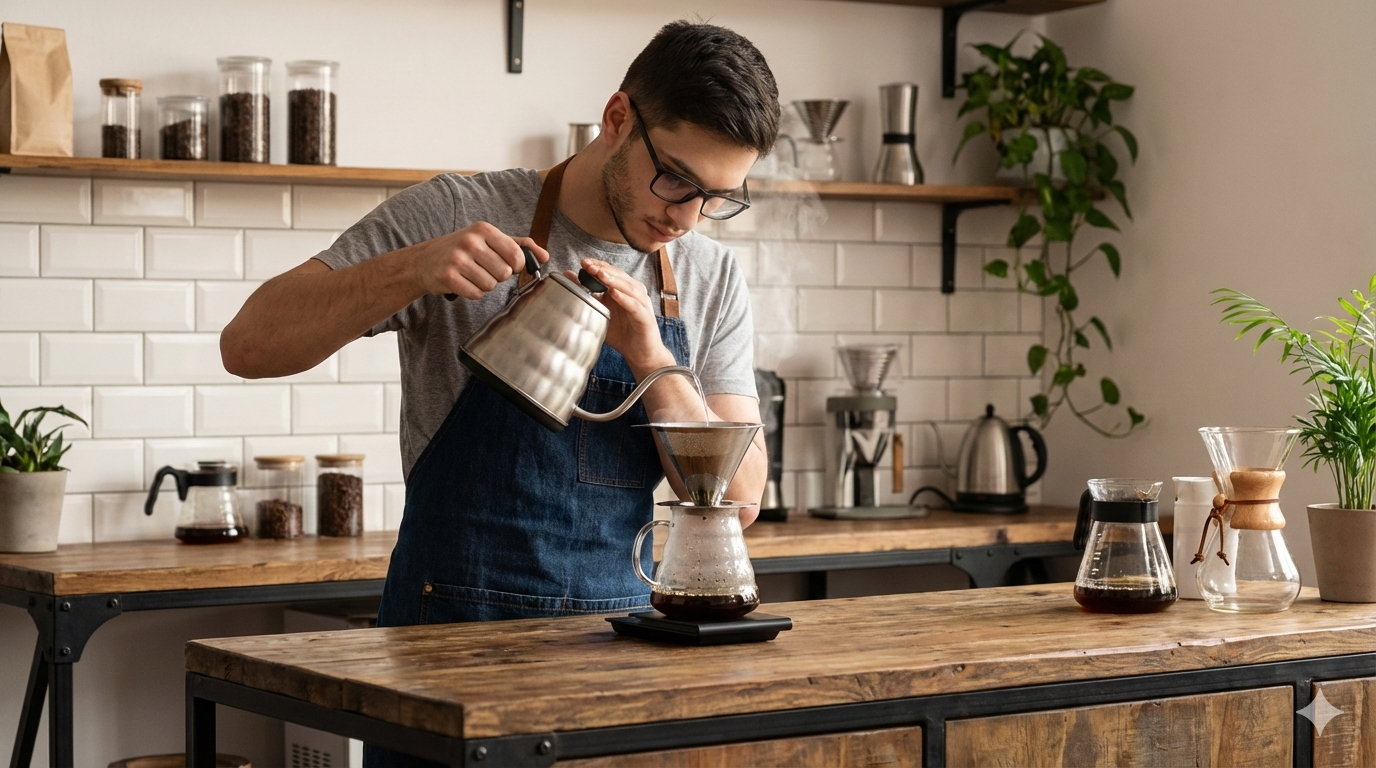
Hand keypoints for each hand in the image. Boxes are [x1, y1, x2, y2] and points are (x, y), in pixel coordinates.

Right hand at [411, 222, 547, 299]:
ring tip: (471, 275)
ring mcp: (457, 259)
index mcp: (484, 229)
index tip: (503, 263)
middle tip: (482, 269)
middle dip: (496, 276)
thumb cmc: (463, 250)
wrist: (424, 261)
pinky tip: (463, 282)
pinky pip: (476, 294)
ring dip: (484, 285)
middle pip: (504, 273)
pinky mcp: (448, 277)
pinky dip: (472, 292)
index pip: (516, 255)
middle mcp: (470, 241)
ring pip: (490, 285)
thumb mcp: (489, 240)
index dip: (513, 265)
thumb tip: (544, 256)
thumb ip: (519, 245)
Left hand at [576, 258, 673, 373]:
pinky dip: (625, 299)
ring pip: (628, 287)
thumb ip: (587, 297)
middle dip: (603, 269)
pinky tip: (614, 294)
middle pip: (619, 275)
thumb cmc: (622, 333)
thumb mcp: (600, 313)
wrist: (641, 353)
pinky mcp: (645, 317)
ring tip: (600, 274)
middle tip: (588, 265)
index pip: (611, 271)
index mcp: (623, 290)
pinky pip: (635, 305)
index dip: (598, 265)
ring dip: (613, 280)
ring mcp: (641, 304)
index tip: (583, 262)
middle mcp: (634, 293)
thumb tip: (569, 279)